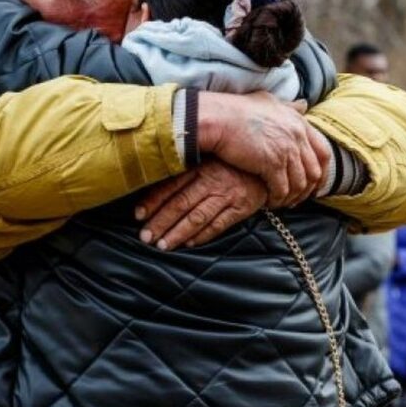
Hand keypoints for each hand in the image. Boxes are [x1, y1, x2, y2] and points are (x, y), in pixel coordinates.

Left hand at [136, 160, 267, 250]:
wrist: (267, 169)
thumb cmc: (231, 165)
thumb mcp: (208, 160)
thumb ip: (186, 171)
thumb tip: (155, 189)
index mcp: (200, 165)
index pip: (171, 185)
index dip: (153, 201)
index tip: (138, 215)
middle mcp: (212, 180)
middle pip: (181, 204)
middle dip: (161, 222)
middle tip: (146, 237)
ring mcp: (227, 195)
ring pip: (197, 217)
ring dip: (178, 233)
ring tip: (163, 245)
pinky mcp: (241, 208)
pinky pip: (219, 224)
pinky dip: (203, 235)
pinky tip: (189, 244)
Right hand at [197, 91, 331, 206]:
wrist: (218, 118)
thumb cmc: (237, 109)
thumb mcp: (269, 101)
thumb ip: (288, 106)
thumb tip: (303, 105)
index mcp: (299, 122)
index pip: (323, 152)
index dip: (321, 172)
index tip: (314, 184)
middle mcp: (297, 136)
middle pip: (314, 171)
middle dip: (307, 189)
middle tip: (297, 198)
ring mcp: (286, 150)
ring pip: (300, 184)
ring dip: (291, 197)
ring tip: (281, 202)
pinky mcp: (272, 164)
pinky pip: (282, 190)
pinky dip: (277, 199)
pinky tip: (269, 202)